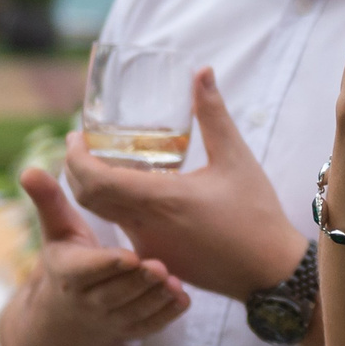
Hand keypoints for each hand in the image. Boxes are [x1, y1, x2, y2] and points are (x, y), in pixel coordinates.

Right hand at [20, 166, 191, 340]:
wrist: (65, 312)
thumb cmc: (67, 258)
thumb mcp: (56, 231)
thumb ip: (48, 200)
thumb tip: (29, 170)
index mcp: (69, 273)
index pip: (87, 270)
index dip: (107, 264)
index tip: (130, 256)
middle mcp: (87, 301)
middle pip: (114, 293)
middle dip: (137, 282)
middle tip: (160, 266)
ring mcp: (109, 320)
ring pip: (134, 312)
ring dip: (155, 299)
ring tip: (175, 281)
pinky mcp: (129, 331)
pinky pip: (149, 328)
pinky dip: (166, 316)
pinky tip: (183, 299)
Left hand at [65, 69, 309, 300]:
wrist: (269, 272)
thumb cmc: (255, 214)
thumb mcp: (236, 158)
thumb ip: (214, 114)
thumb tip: (202, 73)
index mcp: (161, 199)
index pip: (95, 181)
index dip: (76, 158)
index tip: (77, 136)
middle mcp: (146, 227)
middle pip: (88, 199)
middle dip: (76, 169)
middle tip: (83, 145)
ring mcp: (149, 248)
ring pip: (102, 216)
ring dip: (94, 189)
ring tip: (105, 161)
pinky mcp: (158, 259)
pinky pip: (123, 230)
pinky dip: (115, 207)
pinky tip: (135, 190)